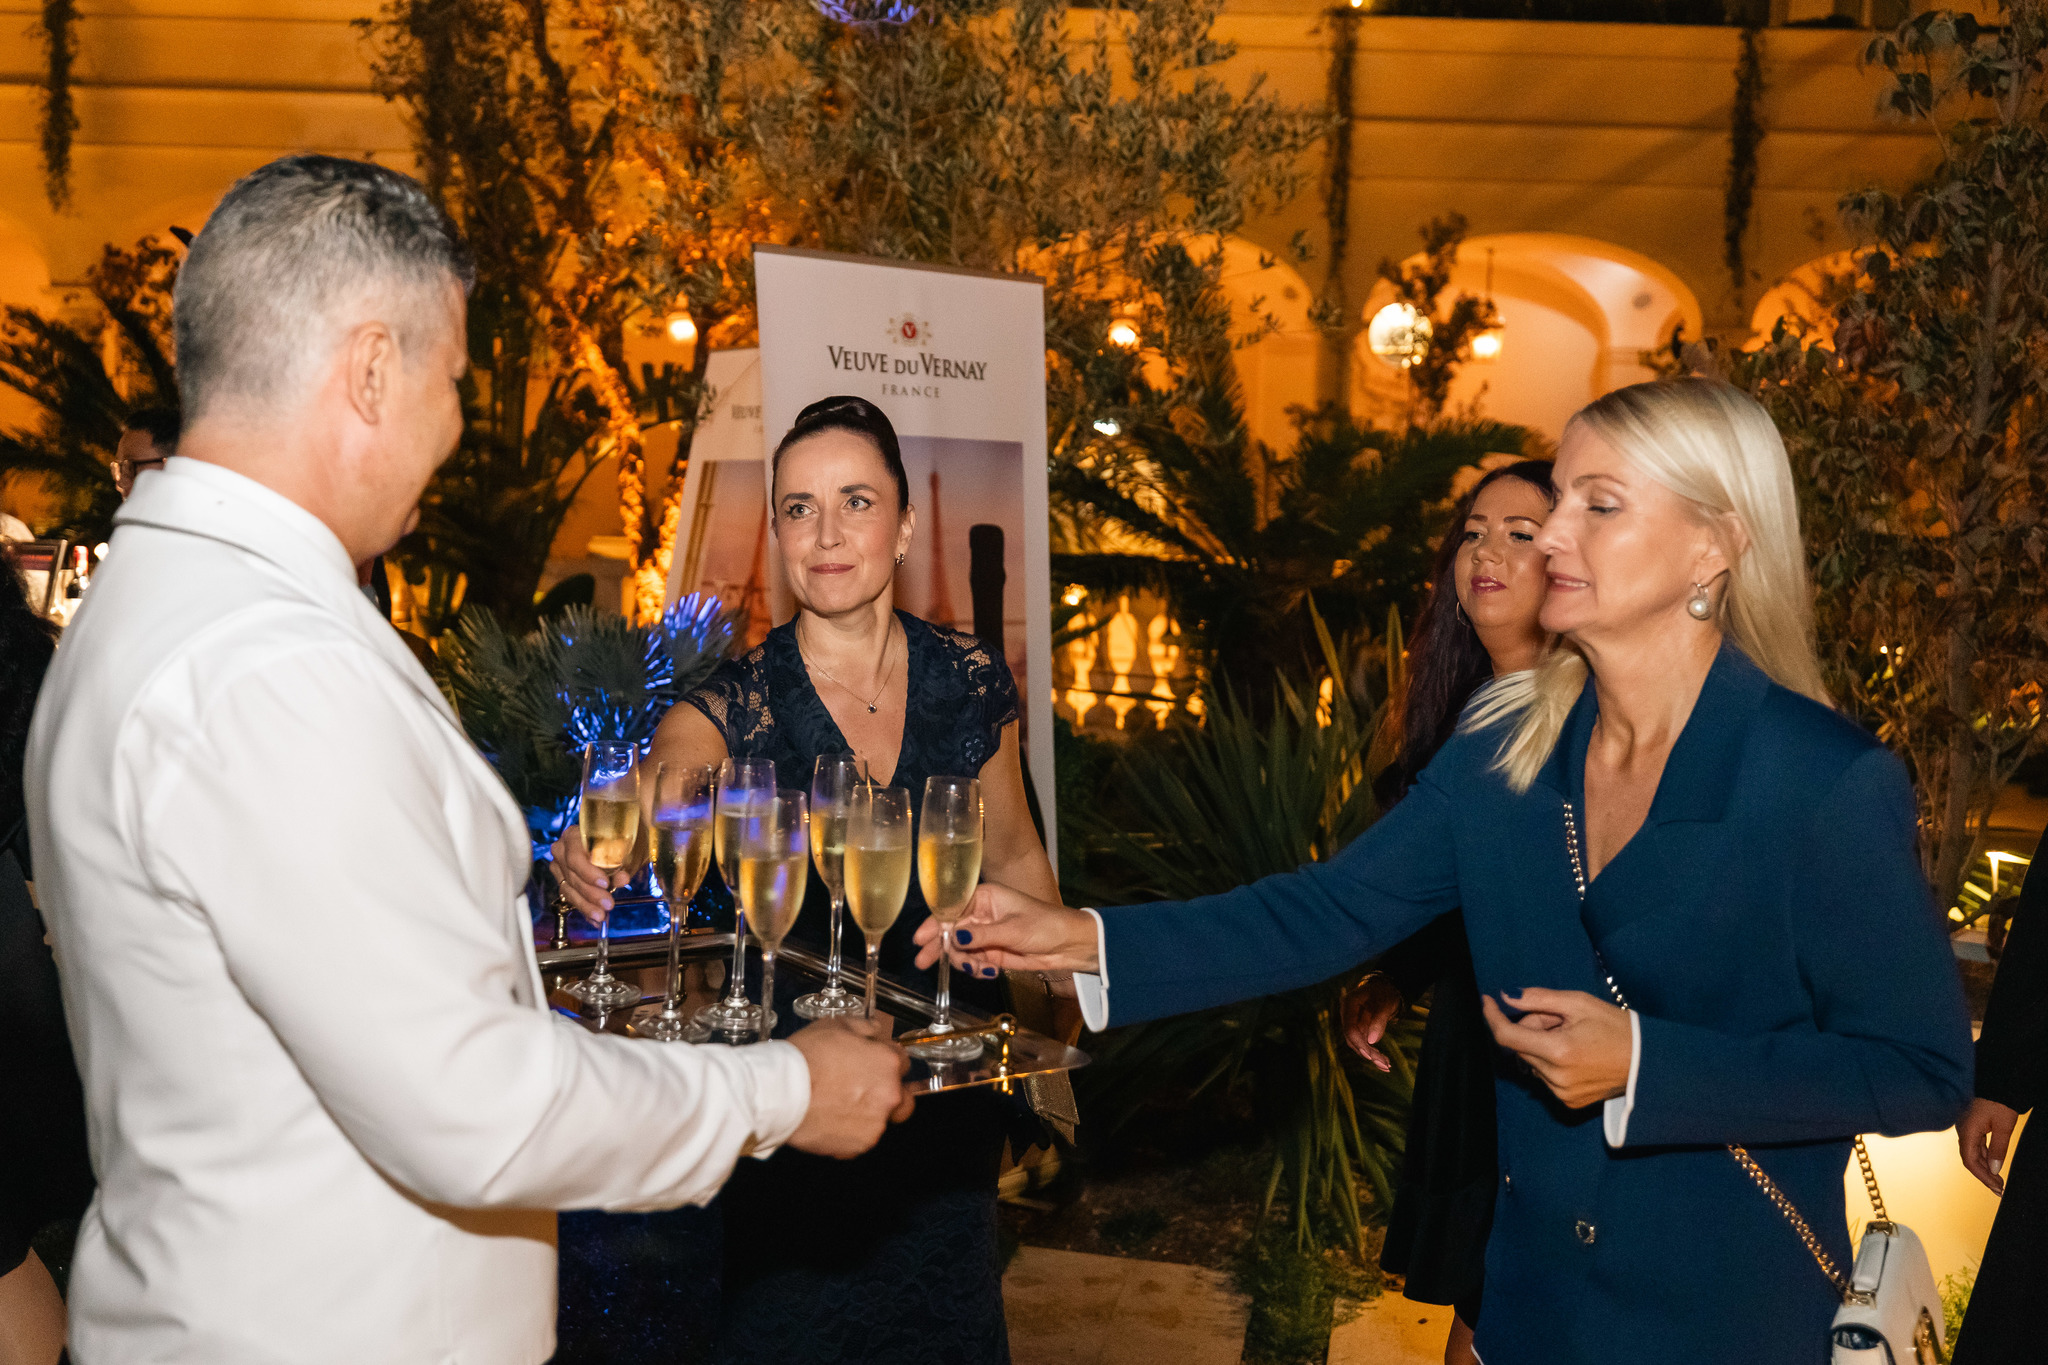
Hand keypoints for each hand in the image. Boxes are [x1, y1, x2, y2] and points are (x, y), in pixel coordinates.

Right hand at [550, 827, 623, 923]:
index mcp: (573, 835)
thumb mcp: (625, 844)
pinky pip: (571, 898)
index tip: (605, 883)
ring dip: (587, 905)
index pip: (575, 856)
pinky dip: (585, 909)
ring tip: (602, 915)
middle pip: (572, 875)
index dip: (588, 872)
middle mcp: (561, 850)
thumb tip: (622, 878)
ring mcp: (560, 867)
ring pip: (569, 890)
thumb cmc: (621, 838)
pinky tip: (596, 920)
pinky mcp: (564, 881)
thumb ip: (623, 860)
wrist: (619, 841)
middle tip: (608, 904)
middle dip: (591, 893)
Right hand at [785, 1019, 915, 1158]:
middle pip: (904, 1097)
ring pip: (881, 1120)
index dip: (887, 1061)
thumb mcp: (836, 1025)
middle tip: (865, 1090)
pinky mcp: (858, 1145)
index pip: (903, 1062)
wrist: (780, 1093)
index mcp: (887, 1064)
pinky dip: (850, 1132)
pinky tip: (830, 1119)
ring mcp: (875, 1124)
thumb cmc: (804, 1060)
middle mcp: (889, 1096)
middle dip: (890, 1094)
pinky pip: (860, 1138)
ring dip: (868, 1114)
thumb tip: (873, 1030)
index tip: (876, 1065)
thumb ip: (864, 1027)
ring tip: (839, 1105)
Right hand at [911, 883, 1100, 975]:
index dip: (934, 923)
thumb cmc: (1045, 926)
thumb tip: (954, 940)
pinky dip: (977, 969)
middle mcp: (981, 914)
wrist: (1069, 945)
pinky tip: (990, 970)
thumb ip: (981, 936)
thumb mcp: (1012, 929)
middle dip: (940, 947)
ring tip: (981, 968)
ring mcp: (985, 934)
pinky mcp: (992, 952)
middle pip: (950, 931)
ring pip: (960, 950)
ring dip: (965, 962)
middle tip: (924, 962)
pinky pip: (973, 961)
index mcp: (985, 897)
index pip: (951, 909)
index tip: (921, 938)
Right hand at [1341, 974, 1404, 1072]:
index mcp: (1349, 1004)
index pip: (1349, 1029)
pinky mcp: (1359, 1029)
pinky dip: (1374, 1053)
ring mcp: (1353, 1022)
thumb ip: (1379, 1020)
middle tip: (1384, 1065)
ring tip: (1387, 1066)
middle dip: (1368, 1053)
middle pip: (1353, 1039)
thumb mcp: (1385, 1004)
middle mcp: (1348, 1015)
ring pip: (1358, 1044)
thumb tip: (1372, 1041)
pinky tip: (1384, 1062)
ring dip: (1372, 1056)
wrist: (1386, 989)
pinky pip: (1364, 1043)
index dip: (1358, 1043)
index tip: (1370, 1056)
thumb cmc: (1385, 993)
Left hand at [1481, 987, 1631, 1109]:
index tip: (1488, 1000)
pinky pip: (1545, 1076)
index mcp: (1559, 1051)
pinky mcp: (1568, 1102)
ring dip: (1541, 1045)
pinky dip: (1551, 1062)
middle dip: (1530, 1027)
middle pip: (1521, 1046)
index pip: (1507, 1037)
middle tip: (1557, 1017)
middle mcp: (1556, 1077)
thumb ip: (1537, 999)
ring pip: (1532, 1061)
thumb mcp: (1579, 1004)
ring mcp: (1562, 1093)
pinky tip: (1575, 1055)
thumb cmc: (1616, 1027)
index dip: (1492, 1016)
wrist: (1649, 1062)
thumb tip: (1505, 996)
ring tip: (1572, 1036)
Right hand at [1958, 1096, 2020, 1195]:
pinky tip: (1993, 1163)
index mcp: (1967, 1131)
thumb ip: (1997, 1149)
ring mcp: (1966, 1127)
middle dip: (1984, 1175)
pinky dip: (1984, 1156)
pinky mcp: (1972, 1124)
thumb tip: (1994, 1170)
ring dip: (1984, 1166)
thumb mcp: (2003, 1127)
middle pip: (1970, 1158)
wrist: (1998, 1081)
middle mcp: (1963, 1130)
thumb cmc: (1999, 1101)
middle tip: (2000, 1188)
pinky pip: (1976, 1144)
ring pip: (1973, 1152)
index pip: (1970, 1160)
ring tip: (1998, 1179)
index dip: (1982, 1176)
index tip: (1996, 1187)